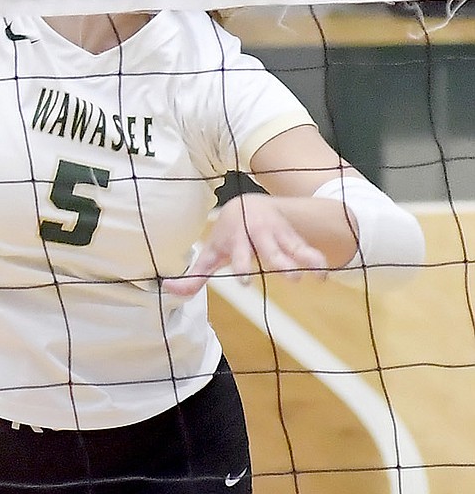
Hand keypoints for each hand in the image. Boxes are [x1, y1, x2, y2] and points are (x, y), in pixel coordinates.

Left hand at [162, 193, 328, 299]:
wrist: (250, 205)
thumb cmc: (226, 235)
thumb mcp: (210, 253)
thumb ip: (194, 275)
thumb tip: (167, 289)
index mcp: (237, 240)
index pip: (239, 254)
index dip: (241, 266)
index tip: (244, 282)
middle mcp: (259, 236)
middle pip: (270, 250)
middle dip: (280, 263)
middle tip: (291, 278)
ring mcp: (278, 236)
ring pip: (292, 247)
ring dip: (304, 260)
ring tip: (314, 276)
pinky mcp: (293, 238)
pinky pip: (306, 248)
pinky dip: (316, 260)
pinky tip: (325, 276)